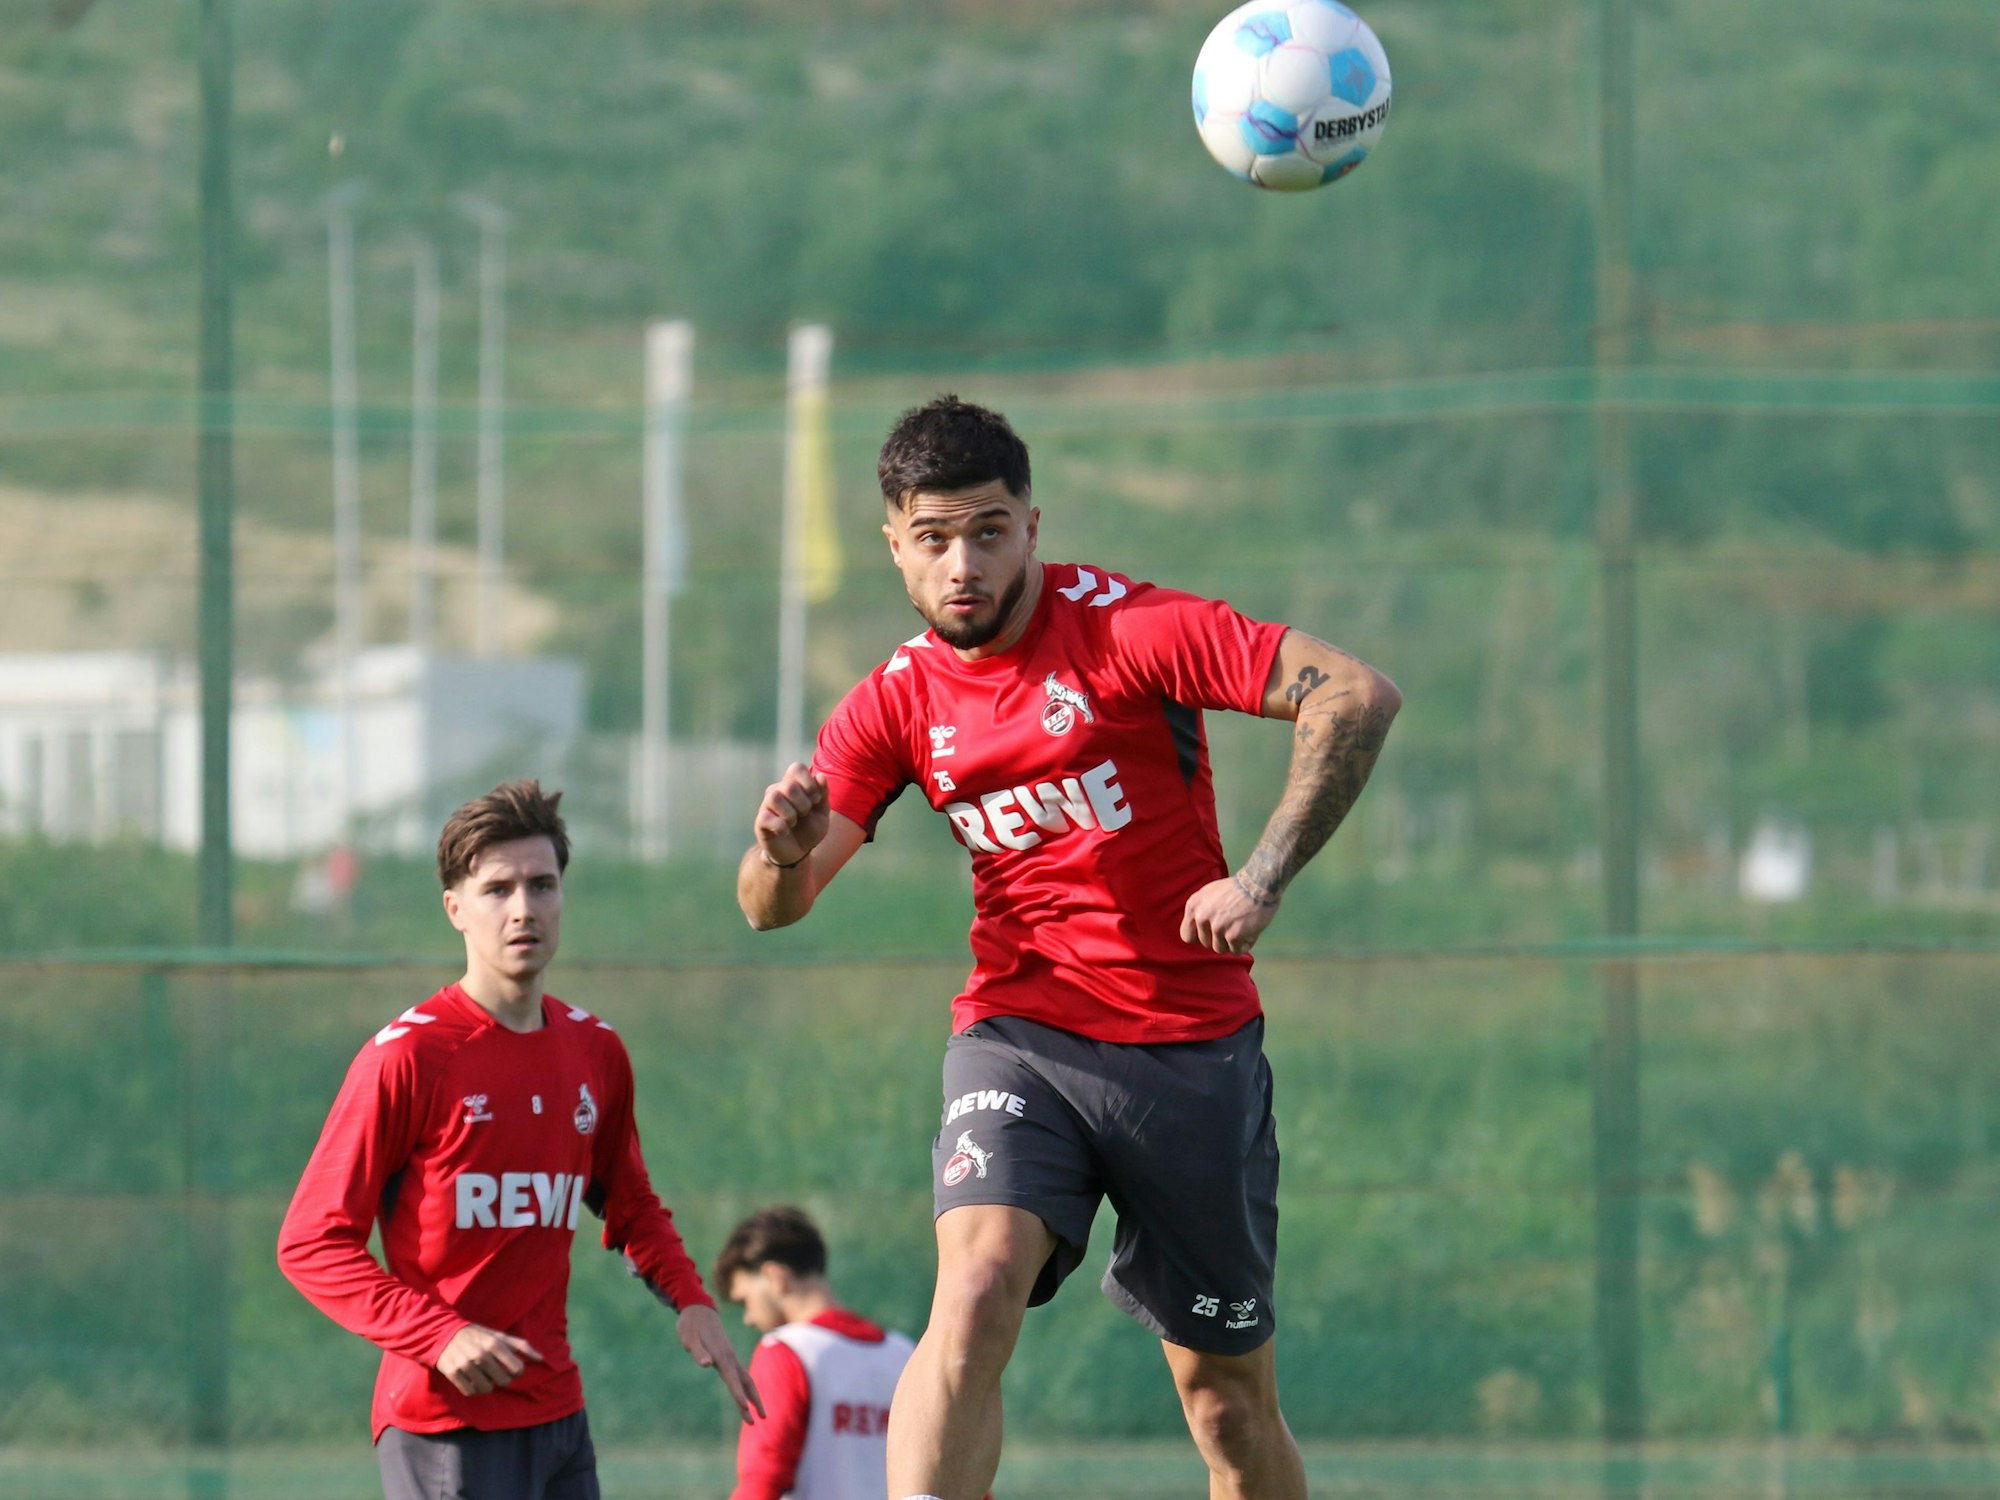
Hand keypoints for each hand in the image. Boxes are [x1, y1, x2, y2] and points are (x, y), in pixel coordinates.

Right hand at [435, 1323, 542, 1395]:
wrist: (446, 1332)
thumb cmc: (479, 1335)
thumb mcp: (500, 1336)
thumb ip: (522, 1346)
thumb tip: (541, 1359)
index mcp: (495, 1344)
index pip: (517, 1370)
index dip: (516, 1371)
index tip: (510, 1367)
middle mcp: (481, 1355)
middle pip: (504, 1381)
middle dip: (502, 1378)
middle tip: (495, 1371)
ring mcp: (466, 1365)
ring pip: (487, 1389)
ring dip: (487, 1385)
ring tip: (483, 1375)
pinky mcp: (453, 1373)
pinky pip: (470, 1392)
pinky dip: (473, 1389)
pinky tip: (472, 1379)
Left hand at [678, 1303, 763, 1422]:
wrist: (699, 1308)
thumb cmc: (691, 1324)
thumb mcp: (689, 1337)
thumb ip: (698, 1351)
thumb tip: (706, 1365)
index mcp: (720, 1355)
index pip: (732, 1378)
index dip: (738, 1394)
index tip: (745, 1409)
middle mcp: (729, 1357)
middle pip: (746, 1381)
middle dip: (754, 1400)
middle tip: (761, 1419)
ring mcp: (730, 1356)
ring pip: (745, 1379)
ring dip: (753, 1396)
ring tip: (757, 1414)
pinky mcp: (727, 1356)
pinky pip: (740, 1375)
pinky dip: (747, 1388)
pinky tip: (747, 1397)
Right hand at [753, 762, 829, 868]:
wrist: (798, 853)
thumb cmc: (809, 829)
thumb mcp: (822, 812)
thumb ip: (823, 794)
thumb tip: (820, 776)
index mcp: (793, 784)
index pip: (796, 767)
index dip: (808, 782)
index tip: (815, 799)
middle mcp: (777, 791)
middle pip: (788, 785)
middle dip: (803, 803)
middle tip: (804, 814)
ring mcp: (766, 806)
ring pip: (774, 797)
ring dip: (791, 814)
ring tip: (793, 822)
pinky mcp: (760, 822)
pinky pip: (767, 817)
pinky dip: (781, 827)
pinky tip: (785, 832)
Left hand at [1180, 875, 1279, 955]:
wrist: (1259, 883)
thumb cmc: (1237, 889)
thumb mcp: (1209, 893)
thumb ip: (1199, 911)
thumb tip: (1195, 930)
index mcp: (1193, 905)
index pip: (1187, 935)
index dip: (1200, 937)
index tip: (1211, 933)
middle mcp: (1202, 916)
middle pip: (1205, 944)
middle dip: (1219, 938)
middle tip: (1233, 925)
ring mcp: (1217, 926)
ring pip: (1220, 949)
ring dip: (1232, 943)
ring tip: (1242, 927)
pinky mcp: (1233, 935)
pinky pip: (1236, 951)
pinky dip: (1245, 944)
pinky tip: (1250, 931)